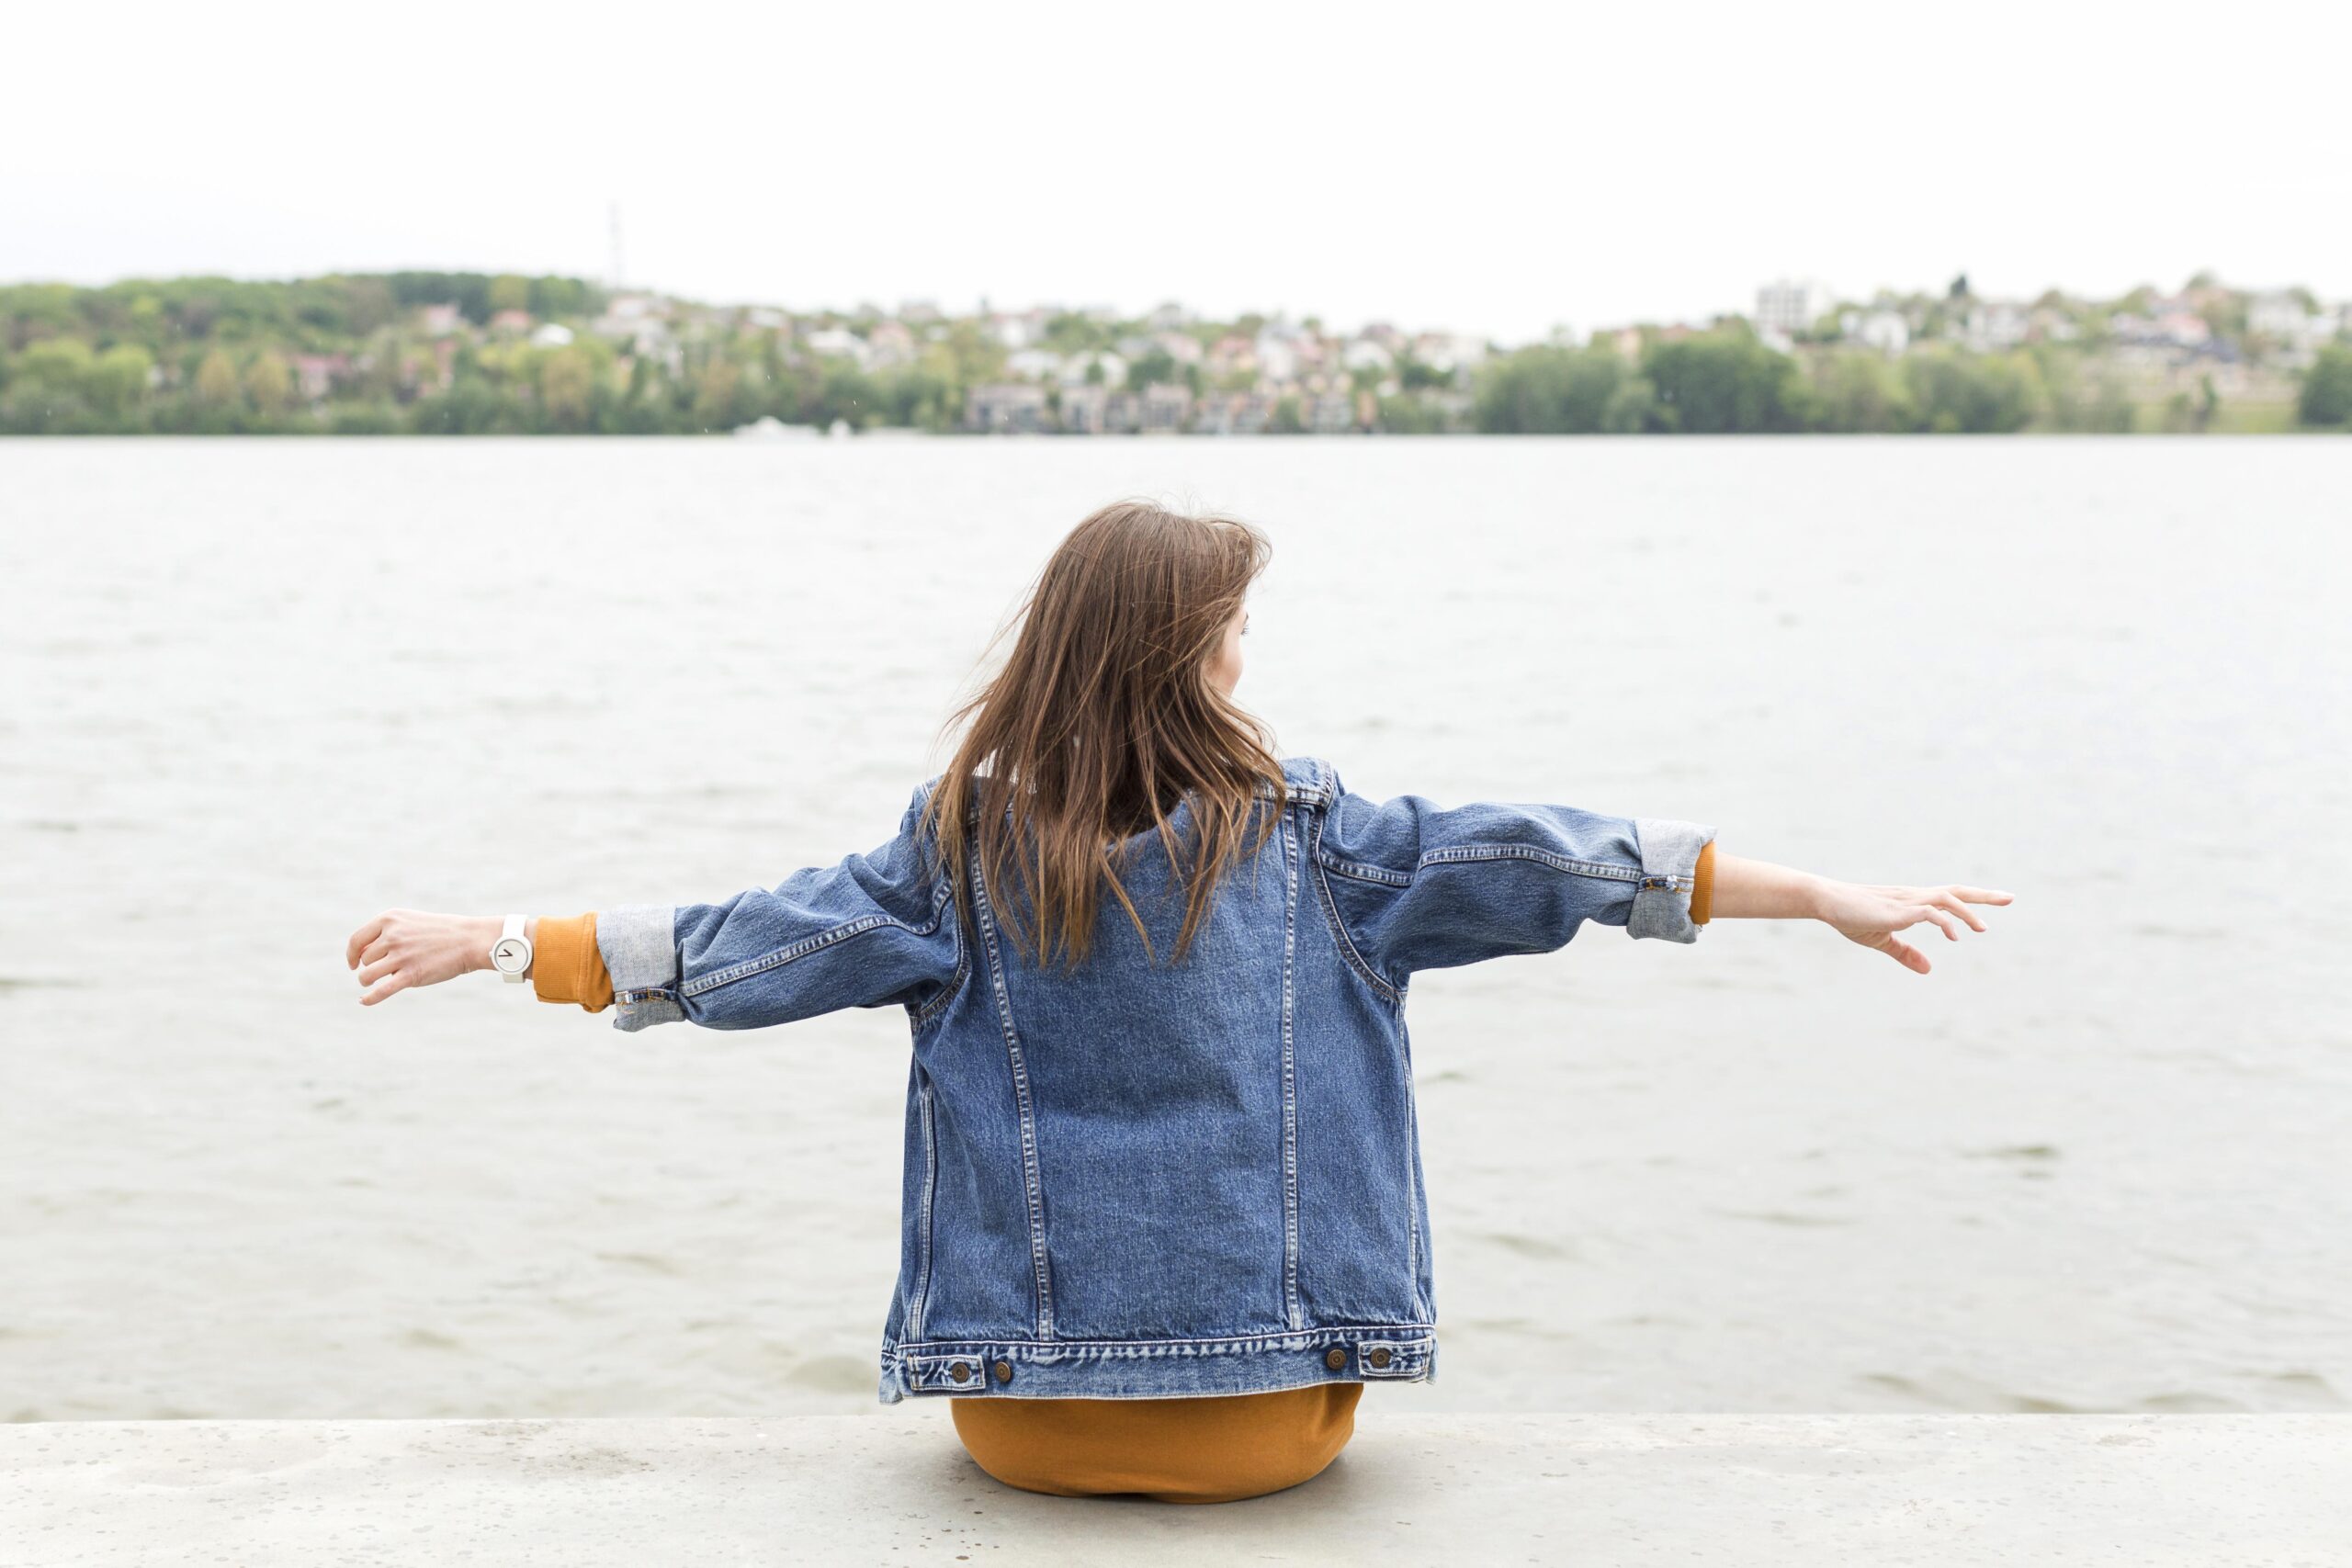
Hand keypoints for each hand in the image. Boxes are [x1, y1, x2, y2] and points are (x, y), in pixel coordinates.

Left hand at [345, 909, 501, 1004]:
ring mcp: (402, 956)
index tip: (353, 964)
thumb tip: (361, 957)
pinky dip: (369, 998)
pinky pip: (381, 991)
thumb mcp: (410, 922)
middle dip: (372, 966)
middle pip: (365, 959)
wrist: (469, 939)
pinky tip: (364, 1001)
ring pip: (367, 975)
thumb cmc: (440, 932)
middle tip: (389, 968)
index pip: (357, 940)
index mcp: (390, 919)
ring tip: (376, 982)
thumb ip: (386, 934)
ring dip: (368, 981)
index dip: (351, 955)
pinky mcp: (411, 975)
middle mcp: (392, 936)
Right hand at [1810, 881, 2012, 973]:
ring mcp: (1907, 902)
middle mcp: (1915, 897)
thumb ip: (1905, 953)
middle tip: (2011, 898)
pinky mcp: (1898, 910)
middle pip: (1957, 891)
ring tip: (1983, 930)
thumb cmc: (1851, 917)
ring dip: (1967, 912)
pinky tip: (1953, 936)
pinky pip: (1929, 912)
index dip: (1975, 899)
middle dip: (1985, 895)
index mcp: (1913, 902)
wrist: (1827, 901)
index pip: (1951, 896)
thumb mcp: (1881, 940)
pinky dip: (1945, 922)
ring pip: (1947, 898)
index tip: (2000, 900)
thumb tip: (1928, 969)